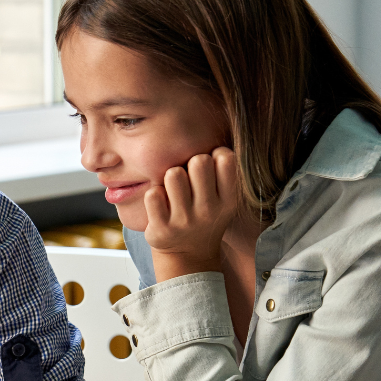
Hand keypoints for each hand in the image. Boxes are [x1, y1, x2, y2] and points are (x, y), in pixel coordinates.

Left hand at [144, 147, 239, 280]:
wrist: (188, 255)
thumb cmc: (203, 215)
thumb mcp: (223, 197)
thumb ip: (221, 170)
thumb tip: (211, 126)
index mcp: (228, 198)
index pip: (225, 157)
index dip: (214, 155)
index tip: (209, 167)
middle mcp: (210, 210)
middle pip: (198, 161)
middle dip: (189, 163)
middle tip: (188, 178)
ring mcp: (185, 221)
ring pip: (173, 174)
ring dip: (169, 177)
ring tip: (173, 190)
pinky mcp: (162, 229)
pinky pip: (152, 194)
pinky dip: (153, 194)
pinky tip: (160, 204)